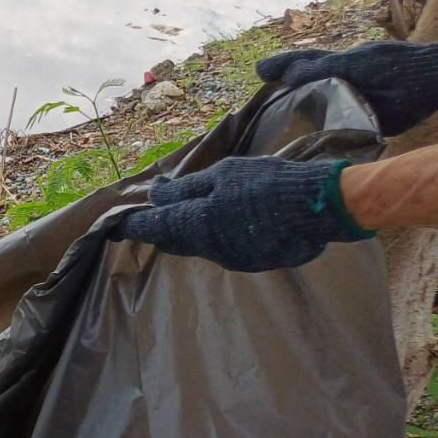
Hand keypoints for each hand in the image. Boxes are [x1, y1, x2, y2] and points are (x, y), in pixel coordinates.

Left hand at [113, 157, 372, 271]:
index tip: (116, 223)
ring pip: (197, 246)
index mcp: (197, 224)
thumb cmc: (268, 182)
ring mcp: (232, 259)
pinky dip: (214, 235)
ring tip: (188, 213)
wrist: (320, 206)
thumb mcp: (223, 175)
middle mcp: (209, 249)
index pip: (152, 229)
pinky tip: (225, 220)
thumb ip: (185, 189)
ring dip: (188, 231)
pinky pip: (222, 250)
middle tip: (152, 213)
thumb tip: (154, 194)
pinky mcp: (253, 262)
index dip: (133, 225)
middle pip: (173, 240)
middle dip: (160, 228)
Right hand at [257, 36, 437, 135]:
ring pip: (319, 112)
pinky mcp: (364, 125)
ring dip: (300, 122)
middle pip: (306, 90)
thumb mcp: (351, 65)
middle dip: (284, 97)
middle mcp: (341, 85)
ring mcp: (351, 105)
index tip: (260, 72)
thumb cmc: (394, 67)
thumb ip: (319, 71)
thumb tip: (286, 78)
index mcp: (338, 67)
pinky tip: (307, 149)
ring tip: (275, 133)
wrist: (431, 83)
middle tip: (259, 110)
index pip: (302, 65)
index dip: (282, 67)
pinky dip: (322, 140)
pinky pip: (337, 132)